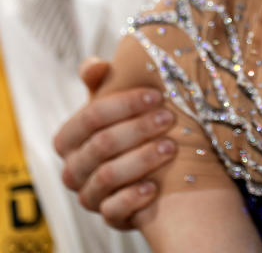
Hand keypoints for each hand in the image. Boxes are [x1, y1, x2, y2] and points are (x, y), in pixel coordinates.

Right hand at [53, 57, 176, 229]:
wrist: (148, 165)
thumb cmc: (129, 125)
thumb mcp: (116, 101)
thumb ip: (102, 81)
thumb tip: (94, 65)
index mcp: (69, 138)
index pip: (90, 117)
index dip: (124, 104)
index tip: (157, 94)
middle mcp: (73, 169)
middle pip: (101, 146)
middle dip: (138, 129)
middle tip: (169, 117)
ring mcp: (89, 195)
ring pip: (108, 177)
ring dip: (142, 160)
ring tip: (171, 147)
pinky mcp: (108, 216)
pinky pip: (114, 211)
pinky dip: (133, 198)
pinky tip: (154, 188)